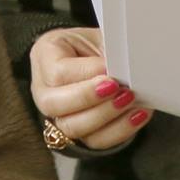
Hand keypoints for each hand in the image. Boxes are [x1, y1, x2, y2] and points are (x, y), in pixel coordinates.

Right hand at [29, 27, 148, 150]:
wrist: (95, 59)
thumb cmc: (93, 46)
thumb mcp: (98, 38)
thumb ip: (107, 53)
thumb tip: (121, 73)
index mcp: (44, 56)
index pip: (57, 73)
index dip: (86, 75)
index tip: (111, 72)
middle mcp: (43, 90)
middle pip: (54, 105)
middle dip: (90, 99)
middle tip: (120, 90)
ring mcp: (56, 115)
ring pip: (72, 127)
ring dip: (106, 116)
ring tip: (131, 101)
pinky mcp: (77, 134)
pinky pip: (94, 141)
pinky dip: (119, 130)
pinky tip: (137, 115)